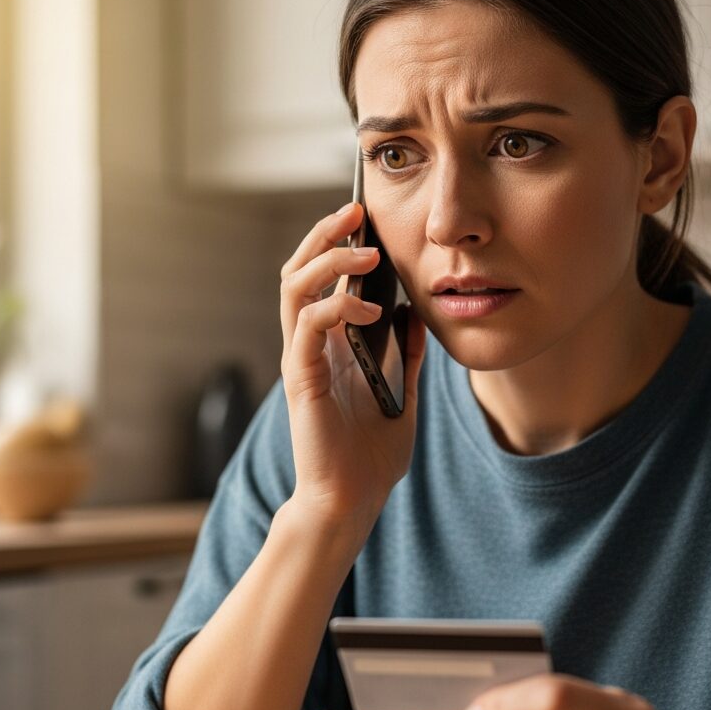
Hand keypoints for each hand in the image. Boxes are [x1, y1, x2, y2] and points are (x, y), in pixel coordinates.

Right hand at [279, 201, 425, 524]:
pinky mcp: (302, 377)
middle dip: (325, 234)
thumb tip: (415, 313)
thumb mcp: (404, 393)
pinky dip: (336, 306)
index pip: (324, 278)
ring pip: (296, 286)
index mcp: (333, 345)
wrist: (352, 499)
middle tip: (356, 210)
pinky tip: (369, 309)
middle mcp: (311, 344)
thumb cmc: (371, 454)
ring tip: (366, 250)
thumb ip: (407, 354)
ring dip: (328, 259)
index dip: (339, 243)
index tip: (369, 218)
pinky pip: (308, 325)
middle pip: (301, 269)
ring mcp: (303, 358)